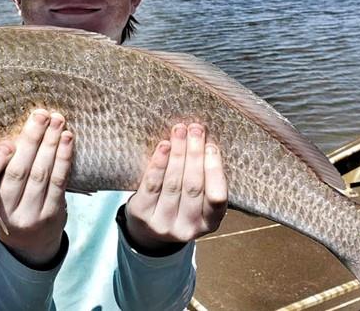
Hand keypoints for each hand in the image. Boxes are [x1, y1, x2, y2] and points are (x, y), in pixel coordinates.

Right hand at [0, 109, 73, 267]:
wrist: (30, 242)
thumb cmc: (8, 202)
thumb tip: (1, 128)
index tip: (7, 143)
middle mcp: (3, 213)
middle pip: (17, 172)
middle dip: (31, 140)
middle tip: (40, 114)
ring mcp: (29, 216)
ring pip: (40, 174)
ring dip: (50, 143)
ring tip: (57, 120)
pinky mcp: (52, 215)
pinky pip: (58, 182)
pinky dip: (63, 158)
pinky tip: (67, 139)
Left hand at [124, 123, 227, 252]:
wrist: (146, 230)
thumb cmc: (178, 205)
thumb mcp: (197, 201)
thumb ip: (204, 179)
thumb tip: (205, 140)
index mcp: (209, 223)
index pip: (216, 198)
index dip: (214, 171)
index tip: (211, 146)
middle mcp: (188, 228)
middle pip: (193, 186)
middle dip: (195, 154)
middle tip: (195, 129)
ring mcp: (164, 224)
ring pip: (173, 183)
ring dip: (178, 153)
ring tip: (179, 131)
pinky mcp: (143, 215)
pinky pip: (152, 185)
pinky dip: (159, 163)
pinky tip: (164, 146)